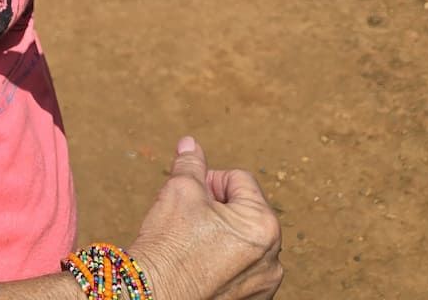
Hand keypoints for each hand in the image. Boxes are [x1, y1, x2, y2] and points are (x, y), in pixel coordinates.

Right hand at [131, 137, 282, 299]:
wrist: (153, 296)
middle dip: (218, 207)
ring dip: (223, 233)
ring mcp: (264, 284)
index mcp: (262, 224)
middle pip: (244, 210)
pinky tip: (201, 264)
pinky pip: (242, 268)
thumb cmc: (169, 245)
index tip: (189, 198)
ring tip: (194, 242)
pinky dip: (225, 261)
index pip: (239, 180)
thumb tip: (190, 143)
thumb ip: (191, 163)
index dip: (209, 182)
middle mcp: (273, 257)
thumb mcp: (180, 190)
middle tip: (190, 219)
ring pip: (243, 239)